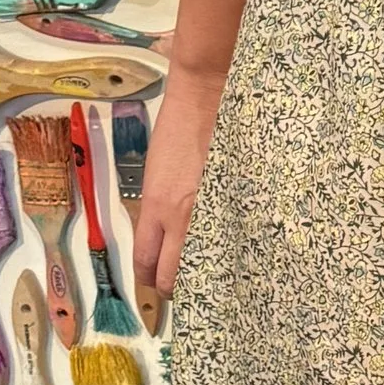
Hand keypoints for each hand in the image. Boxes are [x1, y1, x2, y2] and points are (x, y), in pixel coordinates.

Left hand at [131, 63, 227, 331]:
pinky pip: (233, 235)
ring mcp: (211, 209)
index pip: (145, 261)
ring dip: (202, 272)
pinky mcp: (238, 197)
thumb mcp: (155, 172)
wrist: (205, 96)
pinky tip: (238, 251)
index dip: (147, 279)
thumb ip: (159, 204)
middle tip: (179, 288)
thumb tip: (166, 229)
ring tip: (210, 276)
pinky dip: (232, 248)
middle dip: (172, 286)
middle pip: (171, 273)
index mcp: (155, 207)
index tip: (151, 284)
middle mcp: (180, 217)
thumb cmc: (176, 127)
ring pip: (204, 261)